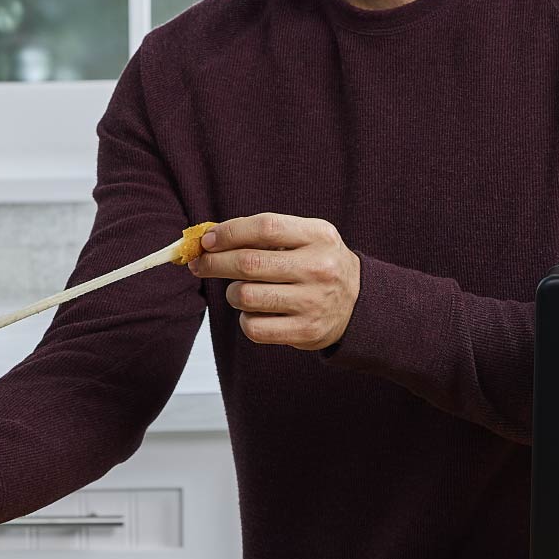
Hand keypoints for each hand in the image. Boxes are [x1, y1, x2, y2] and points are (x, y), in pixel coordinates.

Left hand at [196, 212, 360, 350]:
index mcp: (319, 236)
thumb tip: (211, 238)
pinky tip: (255, 312)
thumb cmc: (318, 263)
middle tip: (200, 263)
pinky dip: (245, 319)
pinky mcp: (305, 331)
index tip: (207, 239)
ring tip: (240, 290)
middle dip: (214, 262)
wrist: (359, 303)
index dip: (229, 232)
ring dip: (232, 293)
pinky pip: (253, 327)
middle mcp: (318, 268)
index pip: (265, 227)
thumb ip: (266, 234)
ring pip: (246, 296)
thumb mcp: (306, 237)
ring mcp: (312, 302)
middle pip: (249, 263)